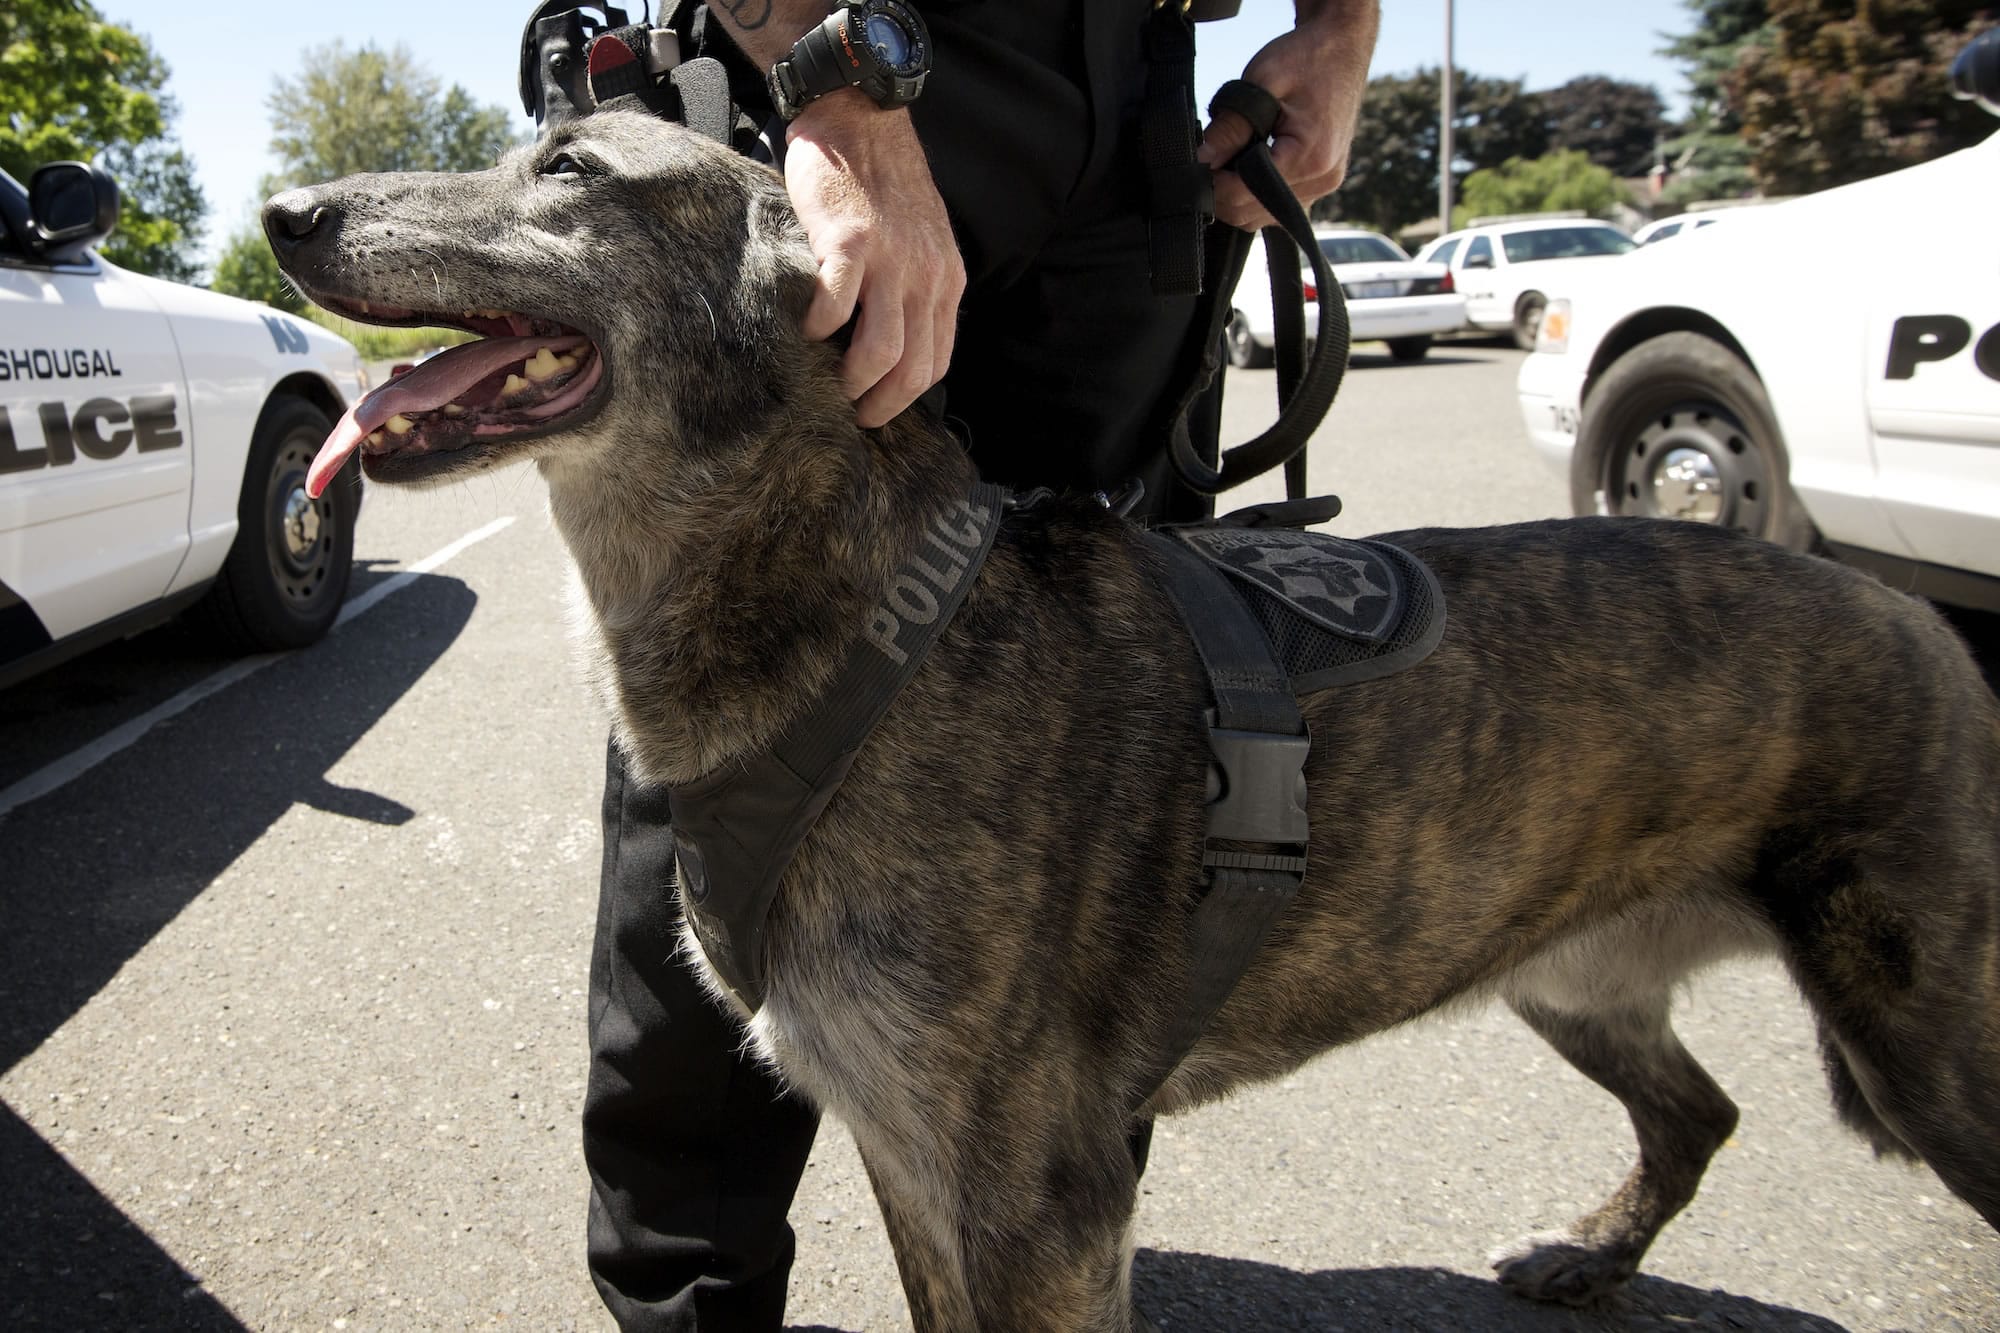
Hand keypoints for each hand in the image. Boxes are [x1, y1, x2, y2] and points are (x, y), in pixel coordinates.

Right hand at [784, 95, 965, 427]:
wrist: (858, 114)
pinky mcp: (851, 243)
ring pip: (881, 352)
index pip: (937, 361)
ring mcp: (891, 261)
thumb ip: (912, 286)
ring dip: (851, 383)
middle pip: (914, 369)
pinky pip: (836, 308)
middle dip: (882, 406)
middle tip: (850, 417)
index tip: (878, 411)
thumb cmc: (879, 180)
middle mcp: (926, 275)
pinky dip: (817, 331)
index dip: (907, 398)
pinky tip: (801, 332)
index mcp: (945, 280)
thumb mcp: (918, 238)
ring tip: (826, 389)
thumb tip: (889, 342)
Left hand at [1197, 10, 1374, 230]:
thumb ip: (1230, 127)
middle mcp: (1322, 179)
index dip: (1212, 183)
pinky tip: (1245, 167)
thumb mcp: (1261, 83)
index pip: (1244, 194)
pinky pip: (1276, 207)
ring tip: (1228, 158)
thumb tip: (1200, 160)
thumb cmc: (1306, 58)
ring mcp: (1324, 185)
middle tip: (1207, 159)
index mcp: (1311, 156)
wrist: (1341, 48)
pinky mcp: (1321, 183)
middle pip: (1250, 213)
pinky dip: (1254, 195)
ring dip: (1235, 195)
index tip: (1196, 162)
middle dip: (1220, 192)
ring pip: (1261, 217)